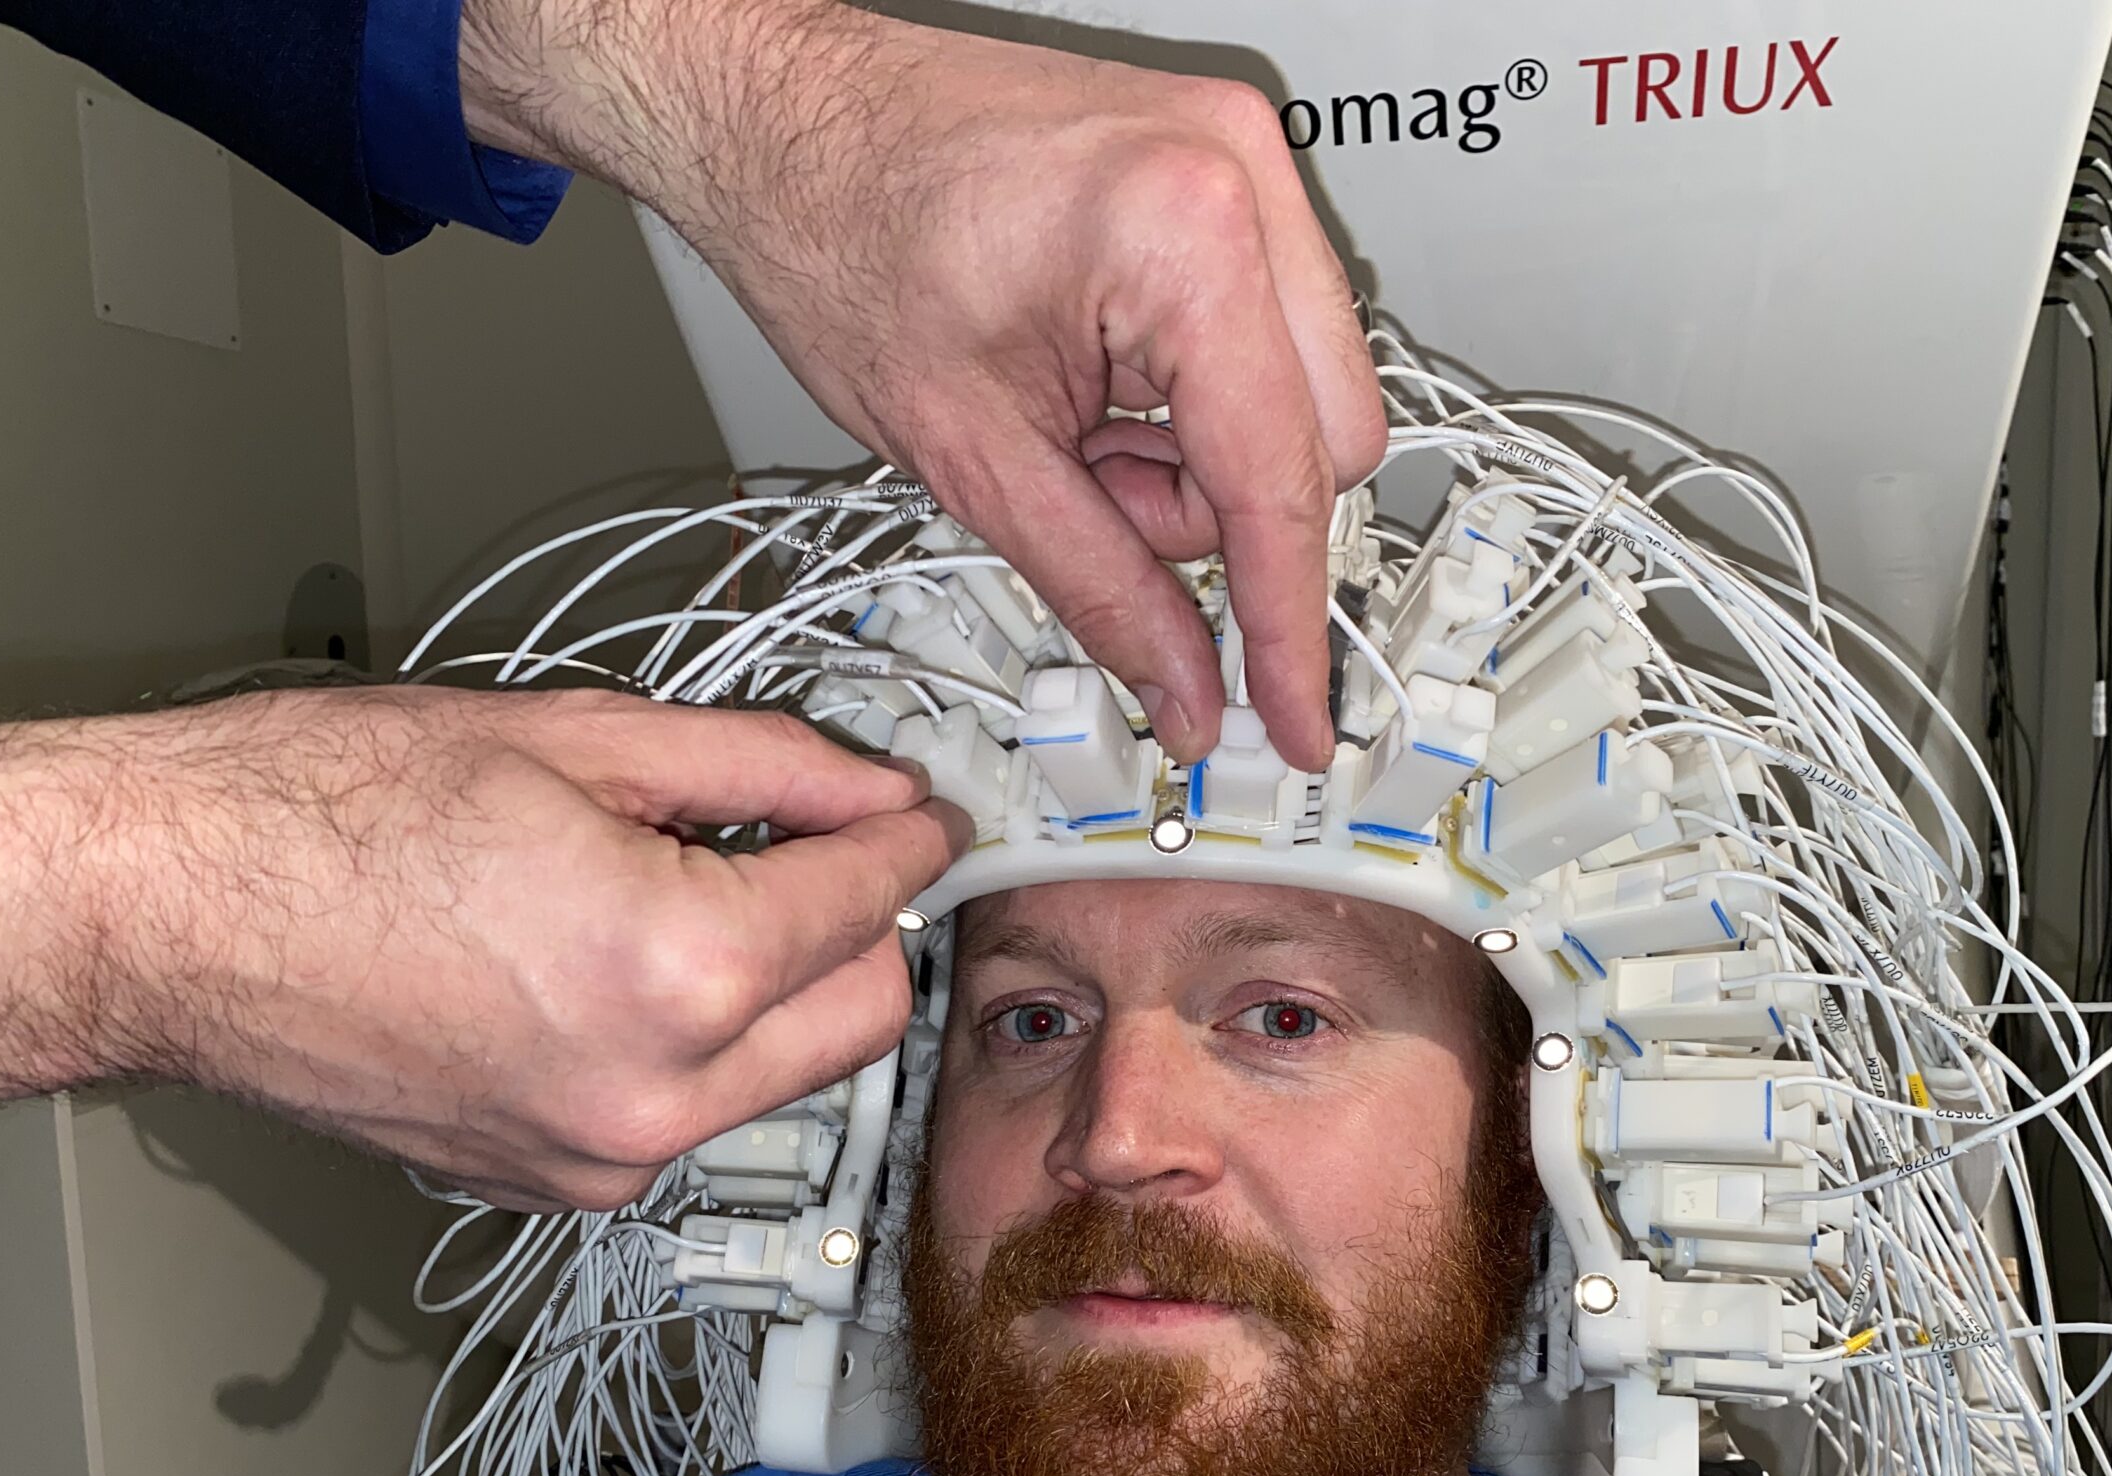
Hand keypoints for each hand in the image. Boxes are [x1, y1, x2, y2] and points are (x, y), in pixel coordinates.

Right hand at [0, 691, 965, 1210]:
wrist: (161, 910)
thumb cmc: (315, 814)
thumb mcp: (575, 739)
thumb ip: (760, 767)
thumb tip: (866, 784)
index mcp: (676, 974)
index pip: (872, 903)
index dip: (909, 835)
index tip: (914, 809)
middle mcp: (653, 1097)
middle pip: (864, 1019)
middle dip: (866, 926)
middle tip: (824, 843)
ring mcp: (598, 1160)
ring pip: (784, 1079)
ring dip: (782, 990)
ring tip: (696, 888)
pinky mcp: (548, 1186)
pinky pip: (686, 1115)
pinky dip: (695, 1044)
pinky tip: (620, 959)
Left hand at [457, 0, 1386, 770]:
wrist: (783, 123)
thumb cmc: (837, 232)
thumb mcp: (971, 456)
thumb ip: (1103, 590)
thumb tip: (1187, 688)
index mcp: (1187, 233)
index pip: (1282, 481)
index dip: (1286, 626)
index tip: (1295, 718)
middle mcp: (1245, 175)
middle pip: (1328, 443)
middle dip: (1218, 512)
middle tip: (1097, 496)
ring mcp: (1247, 161)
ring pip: (1304, 401)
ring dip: (1197, 457)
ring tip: (1069, 418)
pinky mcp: (1228, 170)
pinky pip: (1267, 342)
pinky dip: (1188, 399)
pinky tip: (1093, 378)